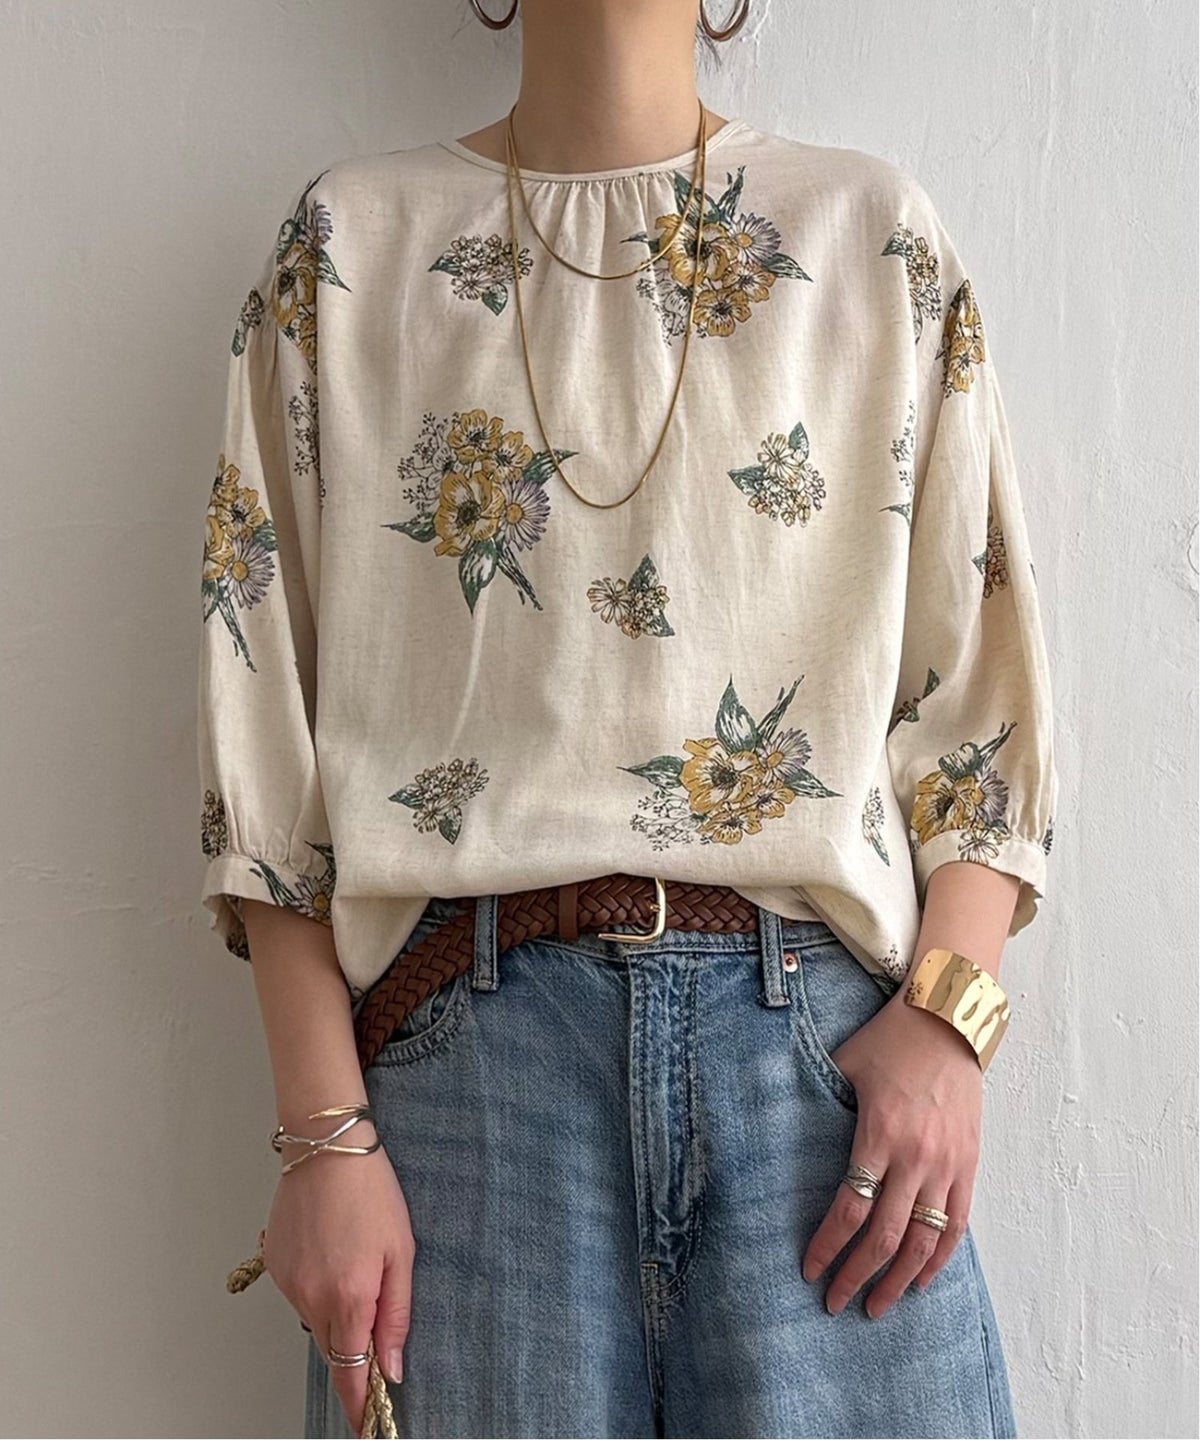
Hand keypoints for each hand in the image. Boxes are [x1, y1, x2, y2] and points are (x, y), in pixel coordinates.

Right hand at [262, 1127, 413, 1433]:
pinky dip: (316, 1286)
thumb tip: (392, 1366)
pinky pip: (298, 1293)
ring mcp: (288, 1282)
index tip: (365, 1426)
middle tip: (371, 1326)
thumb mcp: (400, 1251)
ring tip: (353, 1263)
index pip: (350, 1370)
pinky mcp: (273, 1266)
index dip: (358, 1404)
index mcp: (348, 1297)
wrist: (326, 1148)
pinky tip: (330, 1251)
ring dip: (334, 1312)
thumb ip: (396, 1314)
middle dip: (351, 1351)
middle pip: (332, 1348)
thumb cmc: (370, 1191)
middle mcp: (311, 1296)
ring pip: (314, 1320)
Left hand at [800, 990, 982, 1318]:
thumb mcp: (843, 1065)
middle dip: (857, 1276)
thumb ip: (818, 1101)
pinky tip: (922, 1280)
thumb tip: (775, 1123)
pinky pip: (956, 1224)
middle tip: (835, 1303)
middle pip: (885, 1236)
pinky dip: (939, 1258)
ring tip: (877, 1306)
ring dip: (899, 1280)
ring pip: (923, 1240)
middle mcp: (916, 1156)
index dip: (828, 1245)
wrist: (948, 1021)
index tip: (810, 1270)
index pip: (850, 1207)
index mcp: (879, 1133)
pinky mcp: (969, 1165)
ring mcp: (947, 1164)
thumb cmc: (888, 1041)